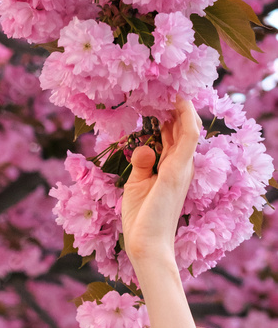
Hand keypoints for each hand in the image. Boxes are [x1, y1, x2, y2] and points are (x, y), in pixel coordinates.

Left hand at [121, 98, 201, 264]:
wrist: (146, 244)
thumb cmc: (141, 219)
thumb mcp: (137, 185)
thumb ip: (141, 164)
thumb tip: (144, 146)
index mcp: (171, 168)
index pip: (174, 135)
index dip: (168, 114)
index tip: (157, 96)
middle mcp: (181, 165)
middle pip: (183, 127)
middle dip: (174, 105)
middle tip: (163, 83)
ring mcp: (181, 167)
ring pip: (189, 126)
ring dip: (182, 105)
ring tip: (171, 83)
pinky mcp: (177, 170)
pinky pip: (188, 136)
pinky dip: (185, 116)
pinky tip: (179, 99)